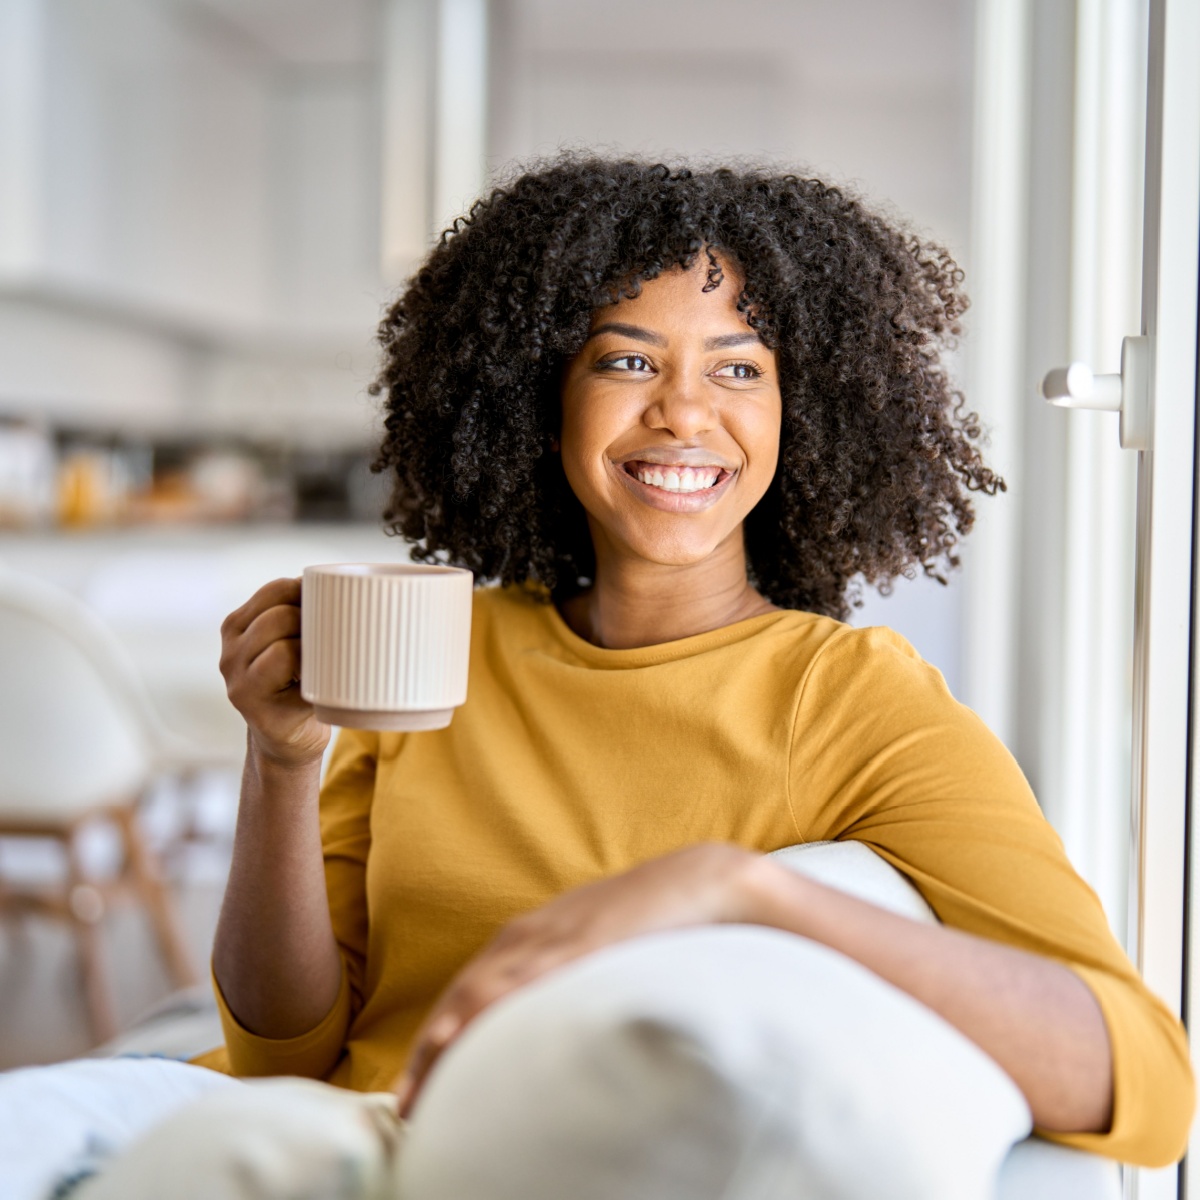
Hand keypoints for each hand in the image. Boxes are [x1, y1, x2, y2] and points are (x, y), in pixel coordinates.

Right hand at [219, 577, 329, 768]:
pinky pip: (291, 679)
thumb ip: (301, 613)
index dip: (310, 593)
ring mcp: (239, 685)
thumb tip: (345, 584)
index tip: (332, 607)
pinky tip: (323, 681)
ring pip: (283, 645)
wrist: (289, 740)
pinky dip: (313, 674)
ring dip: (314, 650)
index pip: (276, 590)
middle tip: (334, 640)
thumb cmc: (300, 682)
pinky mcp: (257, 711)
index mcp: (236, 627)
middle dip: (314, 623)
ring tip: (325, 662)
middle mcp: (229, 653)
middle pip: (280, 616)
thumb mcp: (290, 640)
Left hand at [393, 842, 759, 1115]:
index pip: (469, 993)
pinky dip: (493, 1012)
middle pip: (463, 996)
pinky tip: (470, 1037)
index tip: (416, 1089)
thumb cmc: (654, 922)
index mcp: (531, 938)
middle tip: (406, 1105)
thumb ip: (570, 983)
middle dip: (430, 1051)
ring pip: (483, 992)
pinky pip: (527, 982)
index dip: (438, 1039)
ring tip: (420, 1090)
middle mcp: (530, 937)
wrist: (702, 880)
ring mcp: (554, 939)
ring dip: (447, 1039)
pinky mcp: (582, 945)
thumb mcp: (598, 952)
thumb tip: (557, 1039)